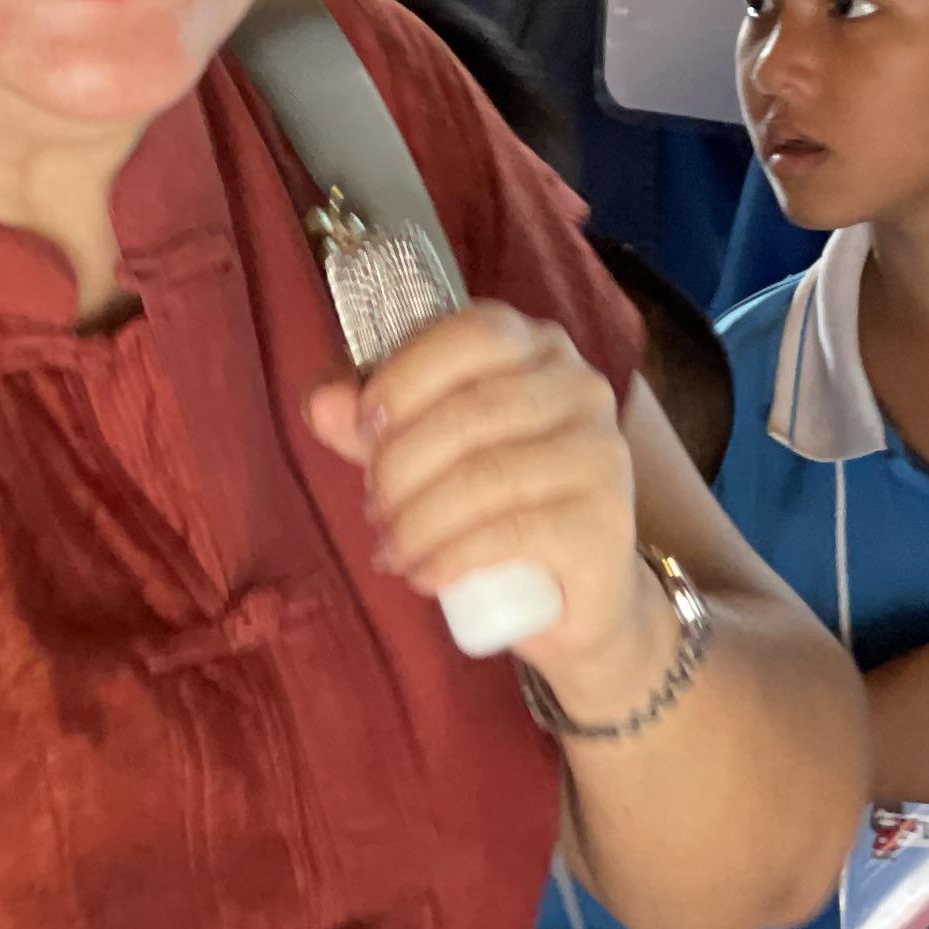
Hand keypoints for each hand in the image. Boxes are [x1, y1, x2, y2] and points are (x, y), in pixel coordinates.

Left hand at [302, 301, 657, 707]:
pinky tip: (425, 574)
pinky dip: (452, 556)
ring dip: (418, 519)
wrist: (577, 594)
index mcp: (538, 348)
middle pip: (471, 410)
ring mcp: (602, 451)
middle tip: (375, 509)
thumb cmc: (496, 506)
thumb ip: (376, 421)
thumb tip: (322, 403)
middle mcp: (582, 387)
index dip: (407, 375)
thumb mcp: (428, 454)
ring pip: (487, 474)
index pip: (474, 333)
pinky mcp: (606, 520)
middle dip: (401, 466)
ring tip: (392, 550)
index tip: (364, 428)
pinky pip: (512, 531)